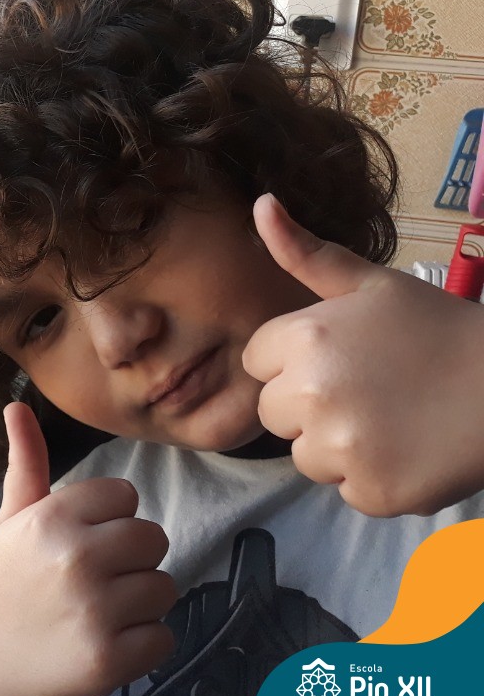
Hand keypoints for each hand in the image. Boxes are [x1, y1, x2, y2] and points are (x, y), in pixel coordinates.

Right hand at [0, 403, 175, 695]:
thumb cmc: (7, 583)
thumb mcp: (11, 519)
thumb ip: (26, 463)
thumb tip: (16, 405)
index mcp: (51, 519)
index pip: (126, 495)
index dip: (110, 519)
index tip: (84, 540)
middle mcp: (75, 559)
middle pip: (153, 538)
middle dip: (131, 560)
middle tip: (95, 579)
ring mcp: (94, 611)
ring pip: (164, 587)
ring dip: (140, 603)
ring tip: (100, 611)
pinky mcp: (111, 659)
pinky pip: (163, 637)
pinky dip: (143, 645)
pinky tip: (106, 642)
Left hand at [243, 193, 483, 516]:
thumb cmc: (438, 330)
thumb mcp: (371, 283)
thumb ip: (305, 253)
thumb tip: (260, 204)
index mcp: (304, 339)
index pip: (257, 362)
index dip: (294, 361)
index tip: (340, 357)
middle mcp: (312, 393)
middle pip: (273, 413)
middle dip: (308, 405)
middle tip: (368, 390)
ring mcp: (342, 447)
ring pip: (306, 456)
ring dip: (339, 446)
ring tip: (391, 419)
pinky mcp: (373, 491)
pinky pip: (347, 490)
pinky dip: (374, 478)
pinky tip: (410, 449)